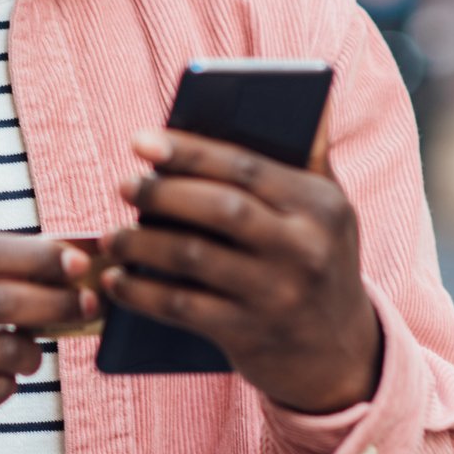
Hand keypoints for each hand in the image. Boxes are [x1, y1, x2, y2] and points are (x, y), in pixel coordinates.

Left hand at [103, 128, 383, 414]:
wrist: (341, 356)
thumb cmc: (321, 263)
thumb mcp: (332, 213)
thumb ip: (312, 157)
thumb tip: (311, 96)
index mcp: (320, 205)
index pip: (245, 167)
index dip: (189, 152)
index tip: (141, 141)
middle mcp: (304, 248)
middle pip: (219, 209)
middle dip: (163, 193)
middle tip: (123, 183)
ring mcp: (277, 294)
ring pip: (195, 257)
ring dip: (142, 243)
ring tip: (111, 235)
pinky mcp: (249, 334)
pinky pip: (183, 307)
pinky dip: (141, 293)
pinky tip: (115, 281)